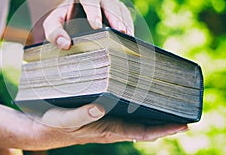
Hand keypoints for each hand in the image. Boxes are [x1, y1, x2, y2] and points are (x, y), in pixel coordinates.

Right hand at [30, 104, 187, 149]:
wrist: (42, 127)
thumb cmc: (54, 124)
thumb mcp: (65, 120)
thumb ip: (82, 115)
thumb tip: (100, 106)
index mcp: (107, 130)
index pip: (142, 133)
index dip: (163, 130)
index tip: (182, 125)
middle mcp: (111, 126)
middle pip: (144, 125)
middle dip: (164, 120)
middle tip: (182, 109)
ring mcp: (107, 119)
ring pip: (136, 118)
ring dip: (152, 110)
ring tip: (166, 99)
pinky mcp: (101, 112)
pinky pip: (124, 110)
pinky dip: (136, 103)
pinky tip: (138, 92)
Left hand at [43, 0, 133, 49]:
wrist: (72, 17)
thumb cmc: (63, 18)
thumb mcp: (53, 23)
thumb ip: (53, 32)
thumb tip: (65, 44)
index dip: (93, 10)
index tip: (96, 25)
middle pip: (109, 0)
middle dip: (114, 16)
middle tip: (118, 30)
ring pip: (119, 8)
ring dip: (124, 22)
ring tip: (126, 36)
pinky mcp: (119, 9)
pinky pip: (125, 15)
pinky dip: (128, 26)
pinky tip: (129, 37)